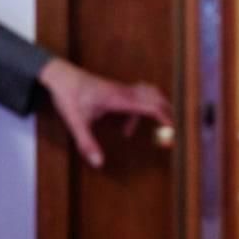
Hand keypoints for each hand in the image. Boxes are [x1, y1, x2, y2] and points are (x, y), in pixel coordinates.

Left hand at [38, 58, 173, 167]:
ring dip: (158, 108)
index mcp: (119, 99)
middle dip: (169, 113)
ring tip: (158, 127)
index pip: (151, 106)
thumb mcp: (75, 122)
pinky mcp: (120, 89)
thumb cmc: (68, 96)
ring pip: (151, 94)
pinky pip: (140, 96)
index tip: (176, 129)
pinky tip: (128, 128)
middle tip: (177, 130)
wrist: (61, 76)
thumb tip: (98, 163)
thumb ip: (87, 143)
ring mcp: (124, 89)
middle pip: (157, 98)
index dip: (166, 117)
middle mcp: (126, 92)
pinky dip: (144, 109)